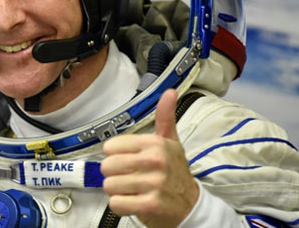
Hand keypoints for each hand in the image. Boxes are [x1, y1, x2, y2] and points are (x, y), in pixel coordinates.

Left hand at [100, 89, 198, 227]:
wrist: (191, 206)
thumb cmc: (175, 172)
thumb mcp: (172, 142)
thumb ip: (165, 117)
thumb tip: (170, 92)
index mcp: (155, 144)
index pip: (110, 147)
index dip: (115, 156)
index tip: (129, 161)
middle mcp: (155, 161)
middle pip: (107, 166)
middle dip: (114, 175)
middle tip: (130, 178)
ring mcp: (153, 184)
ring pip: (109, 186)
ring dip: (118, 191)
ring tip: (133, 190)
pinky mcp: (149, 205)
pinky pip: (116, 204)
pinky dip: (121, 206)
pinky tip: (134, 202)